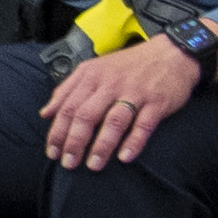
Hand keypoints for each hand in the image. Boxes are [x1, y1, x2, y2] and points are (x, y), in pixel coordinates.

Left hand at [41, 37, 205, 170]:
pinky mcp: (157, 102)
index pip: (68, 107)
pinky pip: (144, 124)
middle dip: (74, 142)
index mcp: (91, 76)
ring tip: (93, 165)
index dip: (58, 132)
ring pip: (113, 121)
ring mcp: (135, 92)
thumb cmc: (128, 65)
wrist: (172, 53)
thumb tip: (46, 113)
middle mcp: (111, 84)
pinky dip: (134, 142)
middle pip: (86, 115)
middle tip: (69, 163)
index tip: (53, 152)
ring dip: (102, 146)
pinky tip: (124, 157)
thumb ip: (67, 89)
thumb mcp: (93, 69)